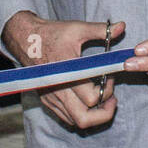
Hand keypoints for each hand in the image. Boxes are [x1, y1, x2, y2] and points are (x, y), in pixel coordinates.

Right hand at [3, 12, 124, 128]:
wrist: (25, 40)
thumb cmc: (51, 34)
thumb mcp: (77, 29)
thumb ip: (101, 31)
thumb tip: (121, 26)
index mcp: (67, 74)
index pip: (92, 98)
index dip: (108, 91)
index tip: (110, 78)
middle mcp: (58, 91)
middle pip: (84, 119)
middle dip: (104, 113)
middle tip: (112, 99)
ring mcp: (51, 98)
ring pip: (75, 121)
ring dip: (93, 115)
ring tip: (101, 99)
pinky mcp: (47, 101)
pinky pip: (66, 117)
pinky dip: (80, 114)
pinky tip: (86, 100)